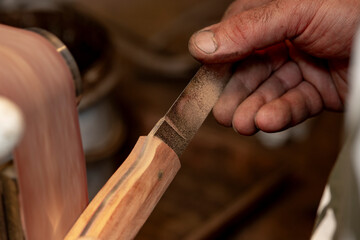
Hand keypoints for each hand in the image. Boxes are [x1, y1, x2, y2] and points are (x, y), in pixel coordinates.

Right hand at [188, 0, 359, 134]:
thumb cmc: (353, 9)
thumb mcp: (296, 10)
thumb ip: (247, 29)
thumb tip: (199, 44)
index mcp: (269, 17)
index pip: (231, 43)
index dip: (216, 67)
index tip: (202, 89)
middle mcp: (281, 42)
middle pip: (248, 73)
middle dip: (235, 96)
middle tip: (224, 115)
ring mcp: (298, 67)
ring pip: (268, 92)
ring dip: (254, 109)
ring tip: (244, 123)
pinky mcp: (315, 91)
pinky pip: (293, 105)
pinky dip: (279, 114)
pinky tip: (266, 121)